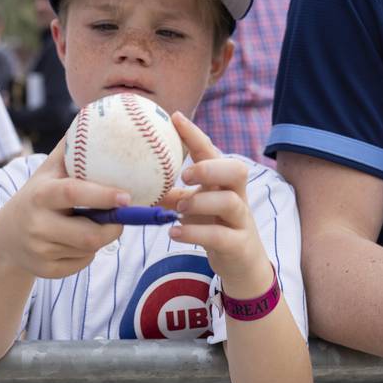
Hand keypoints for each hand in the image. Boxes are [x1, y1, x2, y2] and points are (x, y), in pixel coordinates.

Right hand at [0, 141, 127, 278]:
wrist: (5, 235)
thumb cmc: (38, 195)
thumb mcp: (48, 171)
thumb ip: (71, 148)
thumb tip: (96, 115)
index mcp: (41, 194)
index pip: (74, 194)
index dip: (103, 196)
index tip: (127, 196)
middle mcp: (37, 224)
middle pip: (89, 235)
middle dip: (114, 227)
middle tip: (124, 216)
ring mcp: (40, 250)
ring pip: (89, 250)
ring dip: (102, 238)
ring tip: (97, 225)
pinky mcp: (45, 271)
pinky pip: (82, 264)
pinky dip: (88, 254)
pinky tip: (77, 242)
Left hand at [164, 113, 270, 294]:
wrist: (242, 264)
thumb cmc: (215, 227)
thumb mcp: (194, 208)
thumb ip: (172, 194)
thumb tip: (139, 181)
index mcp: (223, 182)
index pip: (211, 152)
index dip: (194, 135)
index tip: (174, 118)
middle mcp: (236, 196)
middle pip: (236, 170)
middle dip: (210, 168)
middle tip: (185, 174)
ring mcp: (240, 221)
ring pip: (230, 202)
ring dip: (201, 202)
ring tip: (178, 210)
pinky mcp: (239, 245)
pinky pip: (221, 236)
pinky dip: (196, 233)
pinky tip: (175, 233)